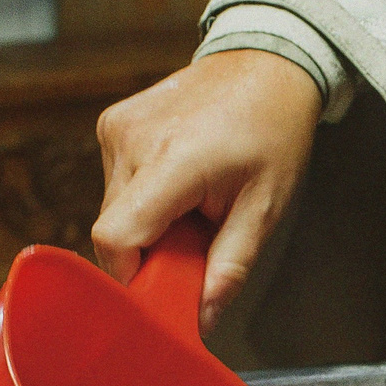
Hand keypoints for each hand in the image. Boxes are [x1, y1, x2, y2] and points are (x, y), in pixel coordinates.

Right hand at [92, 50, 323, 334]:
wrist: (265, 64)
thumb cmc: (272, 132)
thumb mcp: (265, 208)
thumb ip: (229, 268)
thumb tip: (201, 321)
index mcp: (173, 160)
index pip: (116, 238)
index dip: (132, 276)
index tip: (162, 287)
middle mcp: (134, 139)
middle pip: (114, 230)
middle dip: (149, 252)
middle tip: (194, 241)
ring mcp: (117, 127)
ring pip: (113, 209)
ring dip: (147, 223)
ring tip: (191, 203)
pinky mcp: (112, 122)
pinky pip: (116, 183)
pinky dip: (143, 196)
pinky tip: (178, 179)